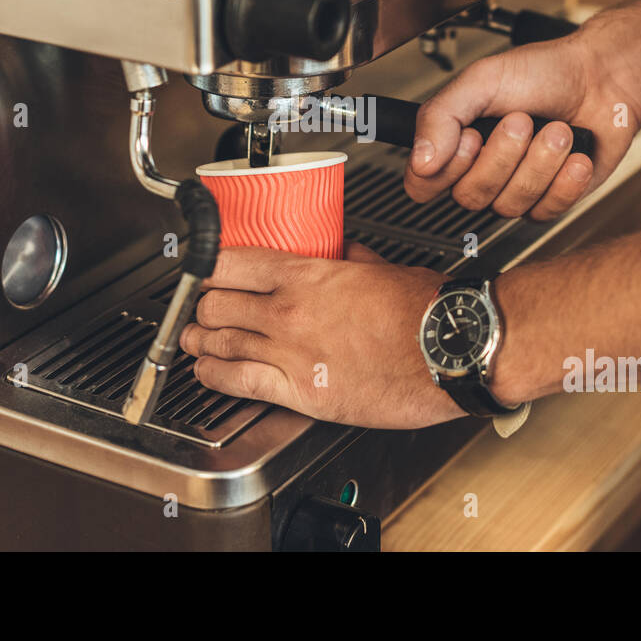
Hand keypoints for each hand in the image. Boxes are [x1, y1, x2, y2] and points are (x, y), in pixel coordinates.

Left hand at [181, 242, 467, 428]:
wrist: (448, 349)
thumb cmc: (424, 310)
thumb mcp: (380, 267)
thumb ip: (350, 258)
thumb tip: (341, 249)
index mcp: (306, 274)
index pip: (229, 263)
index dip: (206, 268)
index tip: (203, 271)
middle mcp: (288, 311)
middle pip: (215, 304)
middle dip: (201, 307)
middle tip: (198, 310)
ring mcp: (290, 352)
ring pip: (220, 342)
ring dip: (200, 341)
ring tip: (193, 340)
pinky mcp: (301, 392)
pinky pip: (239, 382)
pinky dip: (214, 377)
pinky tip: (206, 373)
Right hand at [404, 31, 640, 220]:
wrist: (602, 78)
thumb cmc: (544, 73)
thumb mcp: (481, 80)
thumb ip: (440, 116)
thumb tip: (420, 161)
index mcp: (455, 142)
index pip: (423, 185)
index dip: (447, 169)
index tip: (471, 136)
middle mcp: (481, 171)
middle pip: (470, 197)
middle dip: (504, 155)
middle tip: (522, 121)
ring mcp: (516, 188)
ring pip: (510, 205)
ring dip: (540, 161)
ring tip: (556, 130)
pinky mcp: (550, 200)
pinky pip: (545, 210)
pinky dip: (565, 179)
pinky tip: (574, 155)